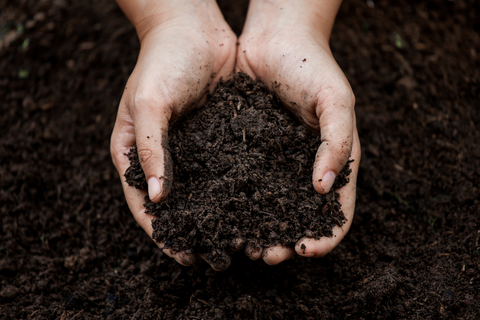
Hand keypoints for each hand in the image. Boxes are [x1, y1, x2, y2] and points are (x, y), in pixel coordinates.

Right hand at [110, 0, 235, 269]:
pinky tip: (253, 206)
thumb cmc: (162, 60)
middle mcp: (162, 155)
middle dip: (192, 231)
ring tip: (237, 240)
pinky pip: (225, 170)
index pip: (143, 203)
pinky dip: (235, 190)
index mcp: (134, 151)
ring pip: (202, 192)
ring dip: (217, 216)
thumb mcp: (149, 103)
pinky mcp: (216, 138)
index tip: (181, 256)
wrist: (194, 28)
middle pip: (175, 204)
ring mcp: (190, 148)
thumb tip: (158, 199)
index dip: (161, 232)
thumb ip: (150, 149)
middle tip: (214, 258)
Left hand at [236, 0, 360, 264]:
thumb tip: (323, 190)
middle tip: (267, 255)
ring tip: (242, 243)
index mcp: (334, 161)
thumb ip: (337, 144)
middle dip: (286, 241)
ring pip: (269, 206)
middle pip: (299, 216)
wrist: (275, 37)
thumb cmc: (313, 66)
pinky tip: (222, 214)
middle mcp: (304, 167)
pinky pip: (244, 182)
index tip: (305, 250)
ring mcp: (275, 161)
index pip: (337, 211)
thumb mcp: (337, 101)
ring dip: (259, 229)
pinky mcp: (248, 151)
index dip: (325, 236)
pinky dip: (237, 202)